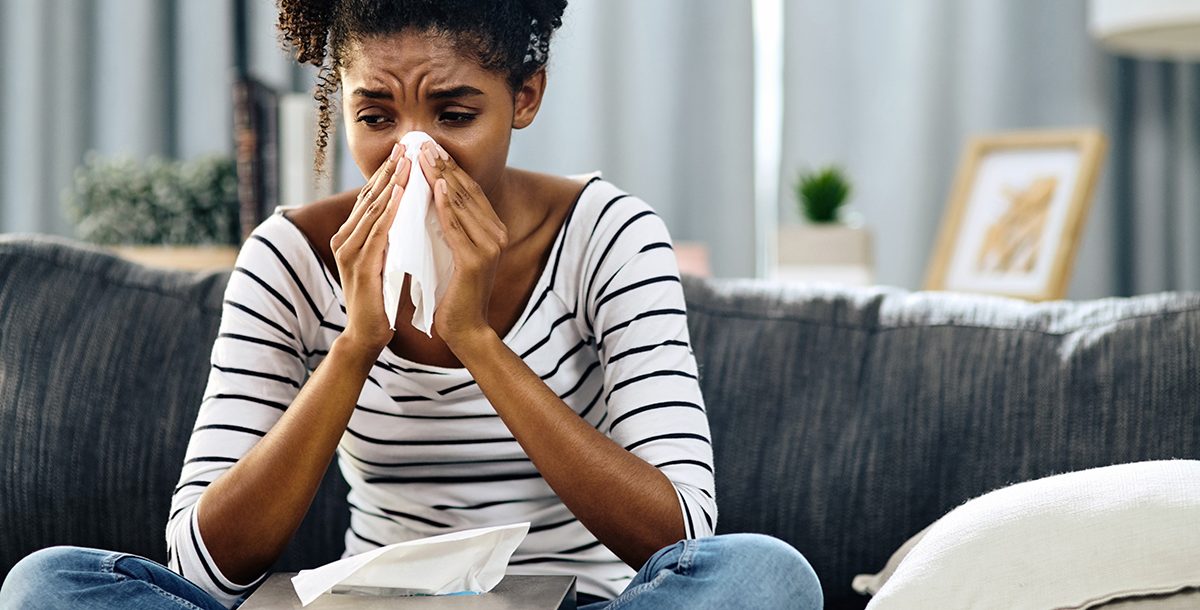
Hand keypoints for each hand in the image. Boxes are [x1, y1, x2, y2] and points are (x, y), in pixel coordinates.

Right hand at [330, 142, 411, 356]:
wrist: (368, 335)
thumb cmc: (380, 299)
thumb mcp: (385, 260)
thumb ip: (388, 238)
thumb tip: (406, 214)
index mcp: (350, 236)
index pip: (371, 198)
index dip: (387, 173)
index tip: (405, 152)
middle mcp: (345, 239)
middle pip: (369, 197)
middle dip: (389, 170)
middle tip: (407, 146)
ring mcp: (349, 251)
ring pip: (372, 210)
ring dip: (391, 184)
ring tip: (408, 162)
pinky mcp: (360, 266)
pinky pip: (377, 232)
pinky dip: (390, 211)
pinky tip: (402, 195)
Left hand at [418, 141, 508, 349]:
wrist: (464, 328)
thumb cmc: (453, 292)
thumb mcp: (451, 251)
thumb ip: (449, 226)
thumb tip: (431, 196)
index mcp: (491, 230)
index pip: (469, 191)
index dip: (450, 167)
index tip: (429, 147)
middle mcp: (495, 234)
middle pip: (467, 191)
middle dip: (444, 165)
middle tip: (423, 142)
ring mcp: (489, 247)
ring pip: (462, 204)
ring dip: (441, 177)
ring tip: (423, 157)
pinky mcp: (476, 260)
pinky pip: (457, 227)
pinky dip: (446, 206)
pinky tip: (436, 188)